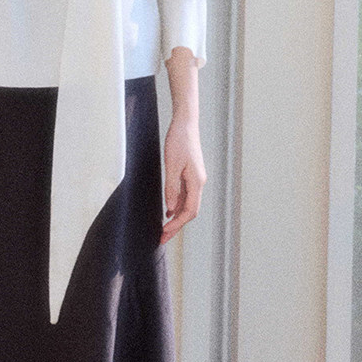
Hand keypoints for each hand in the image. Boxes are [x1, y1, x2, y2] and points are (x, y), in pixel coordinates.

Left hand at [160, 115, 205, 244]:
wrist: (185, 123)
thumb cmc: (179, 141)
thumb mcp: (171, 165)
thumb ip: (172, 188)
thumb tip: (170, 209)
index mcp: (197, 182)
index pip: (190, 211)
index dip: (177, 225)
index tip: (164, 233)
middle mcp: (199, 183)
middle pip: (190, 212)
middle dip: (176, 227)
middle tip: (162, 239)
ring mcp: (195, 179)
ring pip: (188, 205)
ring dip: (176, 218)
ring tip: (164, 230)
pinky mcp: (190, 175)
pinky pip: (185, 196)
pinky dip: (176, 206)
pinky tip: (168, 212)